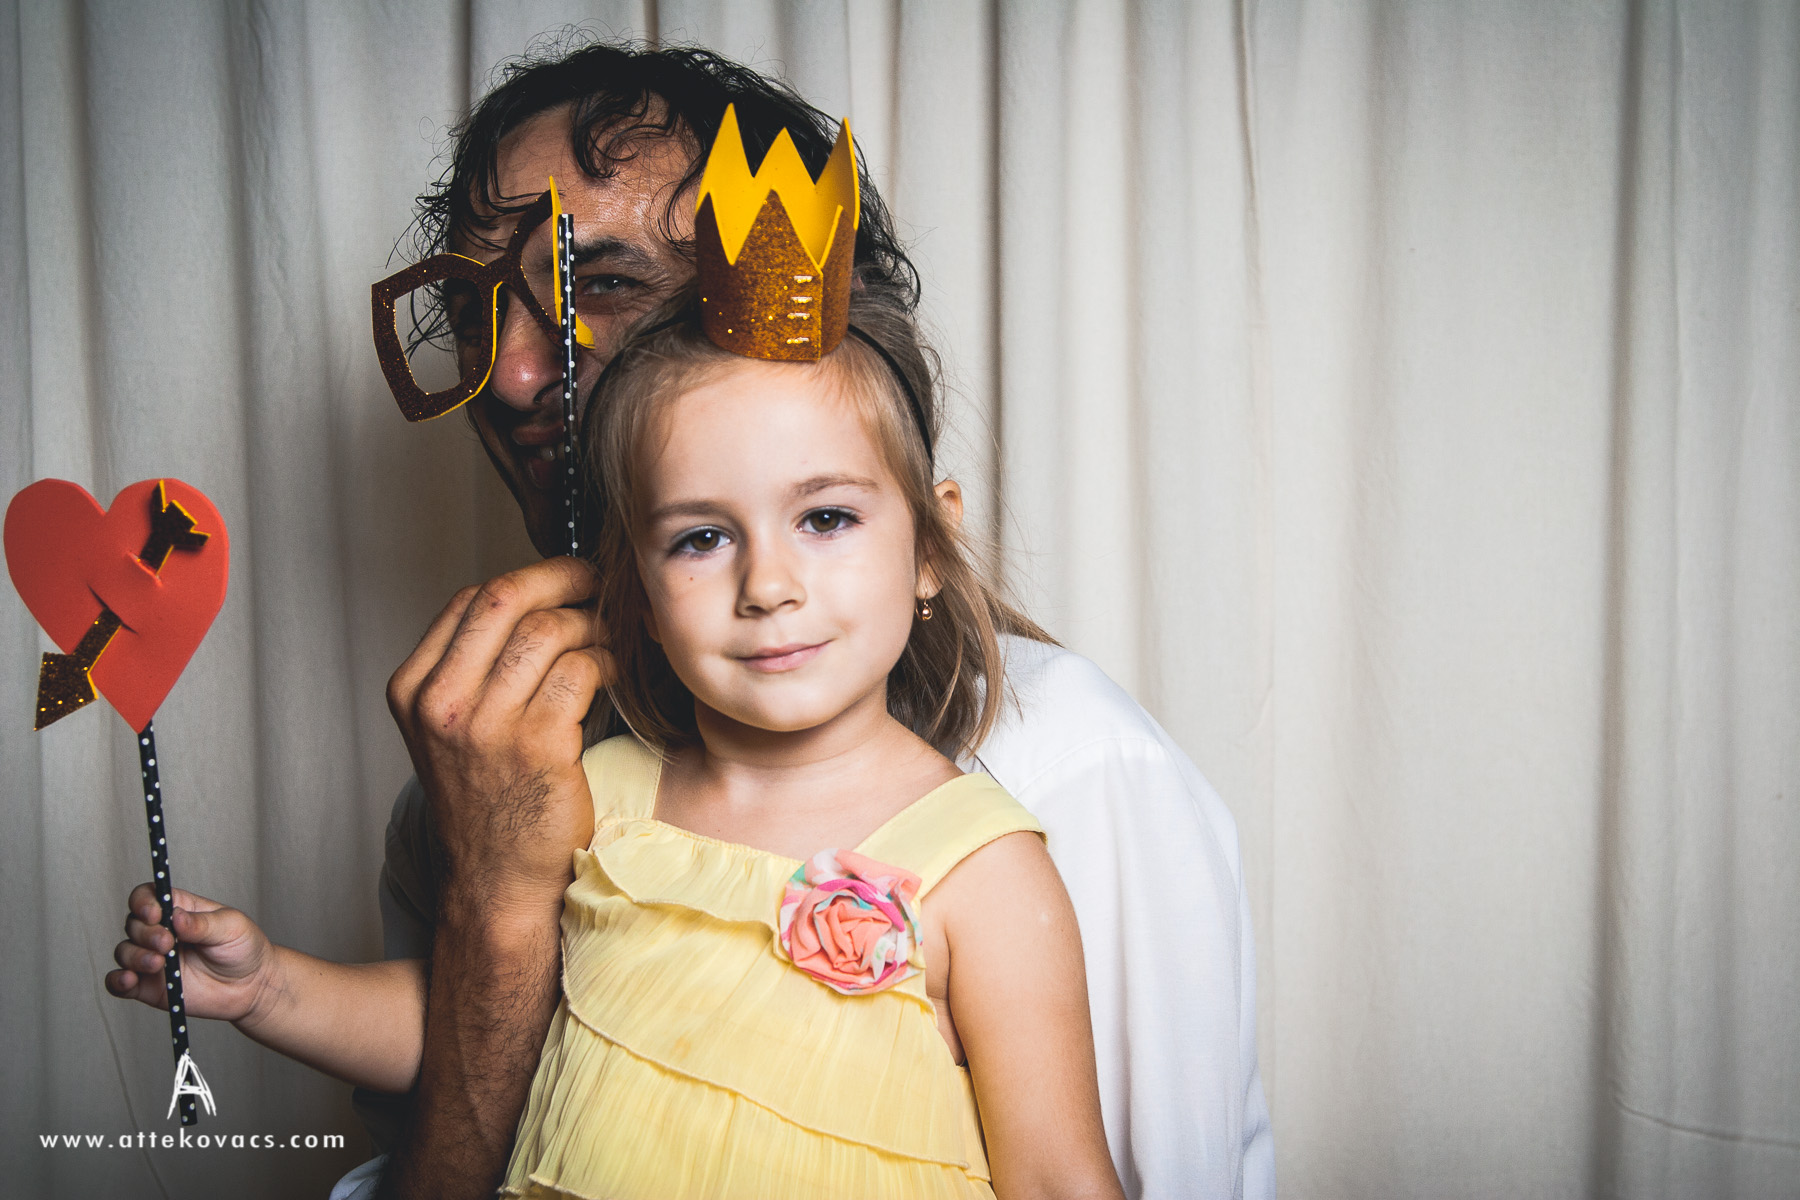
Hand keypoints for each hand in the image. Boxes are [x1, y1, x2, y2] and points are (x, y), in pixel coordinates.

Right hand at [105, 884, 275, 1025]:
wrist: (251, 986)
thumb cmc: (243, 948)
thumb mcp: (231, 927)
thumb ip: (202, 923)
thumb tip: (176, 917)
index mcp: (179, 910)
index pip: (147, 897)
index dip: (143, 902)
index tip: (155, 914)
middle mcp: (160, 932)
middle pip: (133, 924)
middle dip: (146, 933)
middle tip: (167, 944)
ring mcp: (153, 958)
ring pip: (124, 952)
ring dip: (134, 956)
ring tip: (158, 963)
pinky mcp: (148, 985)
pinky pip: (119, 983)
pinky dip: (117, 980)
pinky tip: (129, 980)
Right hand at [386, 557, 610, 922]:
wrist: (497, 884)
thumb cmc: (488, 803)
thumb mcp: (454, 728)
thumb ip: (475, 667)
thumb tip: (534, 599)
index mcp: (413, 689)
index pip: (469, 600)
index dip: (526, 577)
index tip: (562, 576)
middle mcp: (441, 703)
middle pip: (506, 600)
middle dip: (562, 579)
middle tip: (596, 582)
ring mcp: (487, 725)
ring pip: (550, 631)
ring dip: (591, 623)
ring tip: (608, 635)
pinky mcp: (538, 746)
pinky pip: (582, 670)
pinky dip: (606, 659)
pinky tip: (613, 671)